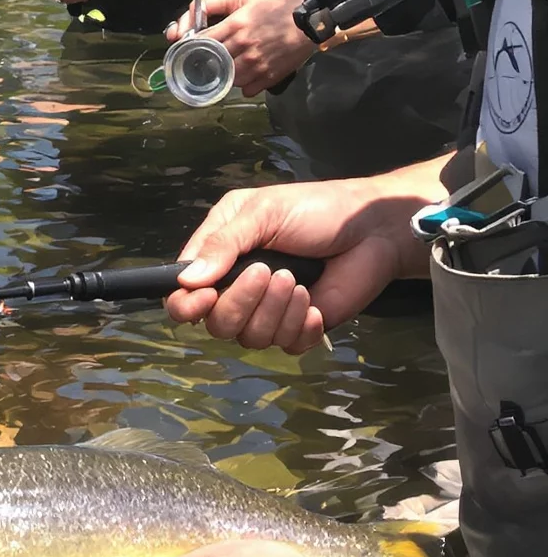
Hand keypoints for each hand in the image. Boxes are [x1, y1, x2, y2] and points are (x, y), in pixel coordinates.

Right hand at [163, 173, 431, 351]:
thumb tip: (186, 280)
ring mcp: (269, 311)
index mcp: (219, 255)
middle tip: (272, 273)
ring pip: (251, 337)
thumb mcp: (262, 213)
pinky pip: (286, 346)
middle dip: (243, 302)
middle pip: (216, 322)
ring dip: (276, 311)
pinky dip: (300, 327)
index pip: (183, 292)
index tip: (207, 296)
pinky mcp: (299, 327)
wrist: (374, 230)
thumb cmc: (315, 210)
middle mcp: (237, 287)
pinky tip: (314, 304)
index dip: (187, 303)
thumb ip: (223, 243)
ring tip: (298, 281)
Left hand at [164, 0, 312, 95]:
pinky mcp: (271, 75)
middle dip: (207, 60)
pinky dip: (243, 84)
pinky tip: (245, 74)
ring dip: (224, 74)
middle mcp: (244, 46)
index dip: (192, 45)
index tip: (191, 46)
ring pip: (228, 79)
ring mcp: (258, 63)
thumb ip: (214, 1)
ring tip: (228, 65)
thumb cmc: (277, 2)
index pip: (200, 42)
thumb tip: (193, 15)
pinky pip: (248, 89)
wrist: (312, 15)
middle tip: (207, 57)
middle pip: (213, 62)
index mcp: (235, 25)